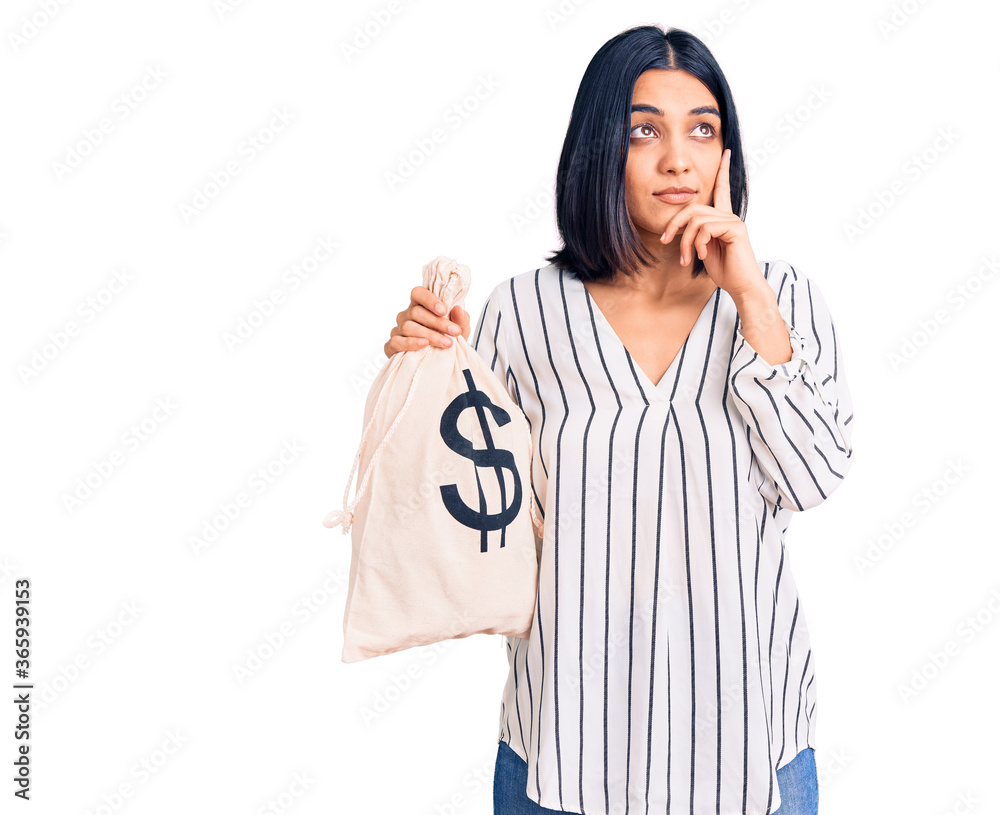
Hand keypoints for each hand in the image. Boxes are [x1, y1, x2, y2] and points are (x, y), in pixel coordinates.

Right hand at [384, 285, 470, 357]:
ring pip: (408, 327)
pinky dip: (411, 343)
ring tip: (446, 343)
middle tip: (454, 331)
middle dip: (437, 322)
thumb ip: (461, 320)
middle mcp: (406, 316)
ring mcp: (397, 330)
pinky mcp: (392, 346)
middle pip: (416, 312)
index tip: (444, 311)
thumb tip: (458, 309)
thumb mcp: (460, 331)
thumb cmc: (448, 341)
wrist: (442, 365)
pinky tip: (424, 345)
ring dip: (429, 335)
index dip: (429, 299)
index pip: (418, 293)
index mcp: (420, 306)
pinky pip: (396, 342)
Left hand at [658, 148, 763, 299]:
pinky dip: (698, 244)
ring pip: (696, 220)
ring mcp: (733, 221)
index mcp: (722, 218)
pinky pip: (706, 229)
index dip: (723, 170)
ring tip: (687, 258)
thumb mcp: (704, 249)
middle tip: (665, 240)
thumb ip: (696, 234)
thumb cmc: (724, 269)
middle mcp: (729, 215)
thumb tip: (682, 229)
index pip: (721, 189)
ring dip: (686, 241)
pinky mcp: (735, 229)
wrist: (740, 285)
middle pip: (693, 209)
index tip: (725, 151)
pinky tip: (702, 255)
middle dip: (674, 224)